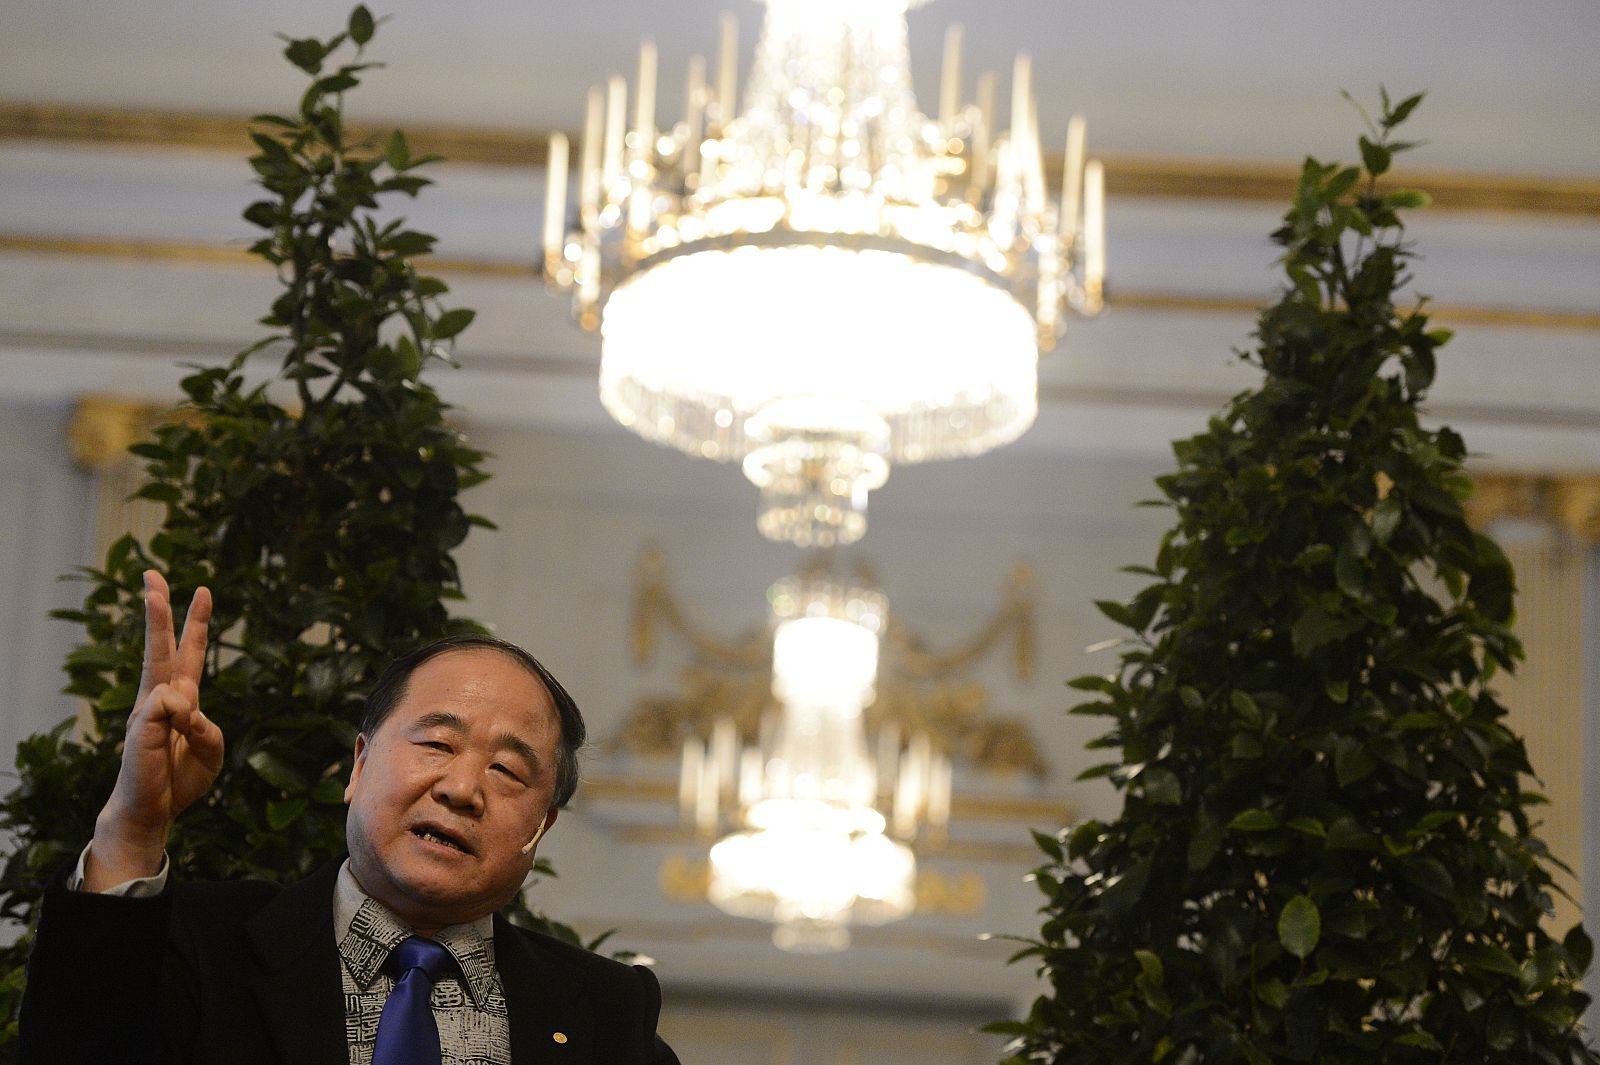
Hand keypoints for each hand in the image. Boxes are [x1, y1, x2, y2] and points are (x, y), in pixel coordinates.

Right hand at [84, 570, 220, 890]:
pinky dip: (181, 716)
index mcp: (183, 699)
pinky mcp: (141, 724)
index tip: (202, 590)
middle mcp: (163, 697)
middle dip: (159, 608)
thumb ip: (209, 727)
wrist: (153, 809)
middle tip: (152, 574)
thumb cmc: (180, 779)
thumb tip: (184, 706)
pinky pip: (169, 703)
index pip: (189, 653)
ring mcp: (149, 709)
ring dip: (158, 628)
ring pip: (156, 662)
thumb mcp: (213, 751)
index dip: (196, 623)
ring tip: (162, 629)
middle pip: (162, 645)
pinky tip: (174, 732)